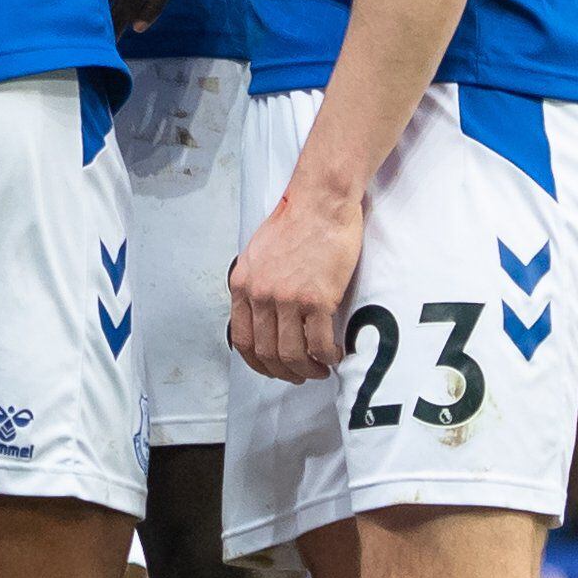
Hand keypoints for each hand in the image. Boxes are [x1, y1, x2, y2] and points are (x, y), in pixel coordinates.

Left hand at [229, 174, 362, 384]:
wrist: (321, 203)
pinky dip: (327, 357)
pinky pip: (319, 343)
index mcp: (242, 284)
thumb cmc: (296, 223)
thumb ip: (256, 284)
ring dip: (307, 369)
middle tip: (300, 374)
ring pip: (292, 354)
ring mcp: (287, 298)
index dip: (257, 363)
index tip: (272, 369)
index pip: (241, 339)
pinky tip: (335, 355)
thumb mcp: (258, 253)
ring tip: (320, 369)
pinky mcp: (316, 298)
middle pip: (266, 352)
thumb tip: (262, 313)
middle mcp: (260, 295)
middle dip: (284, 371)